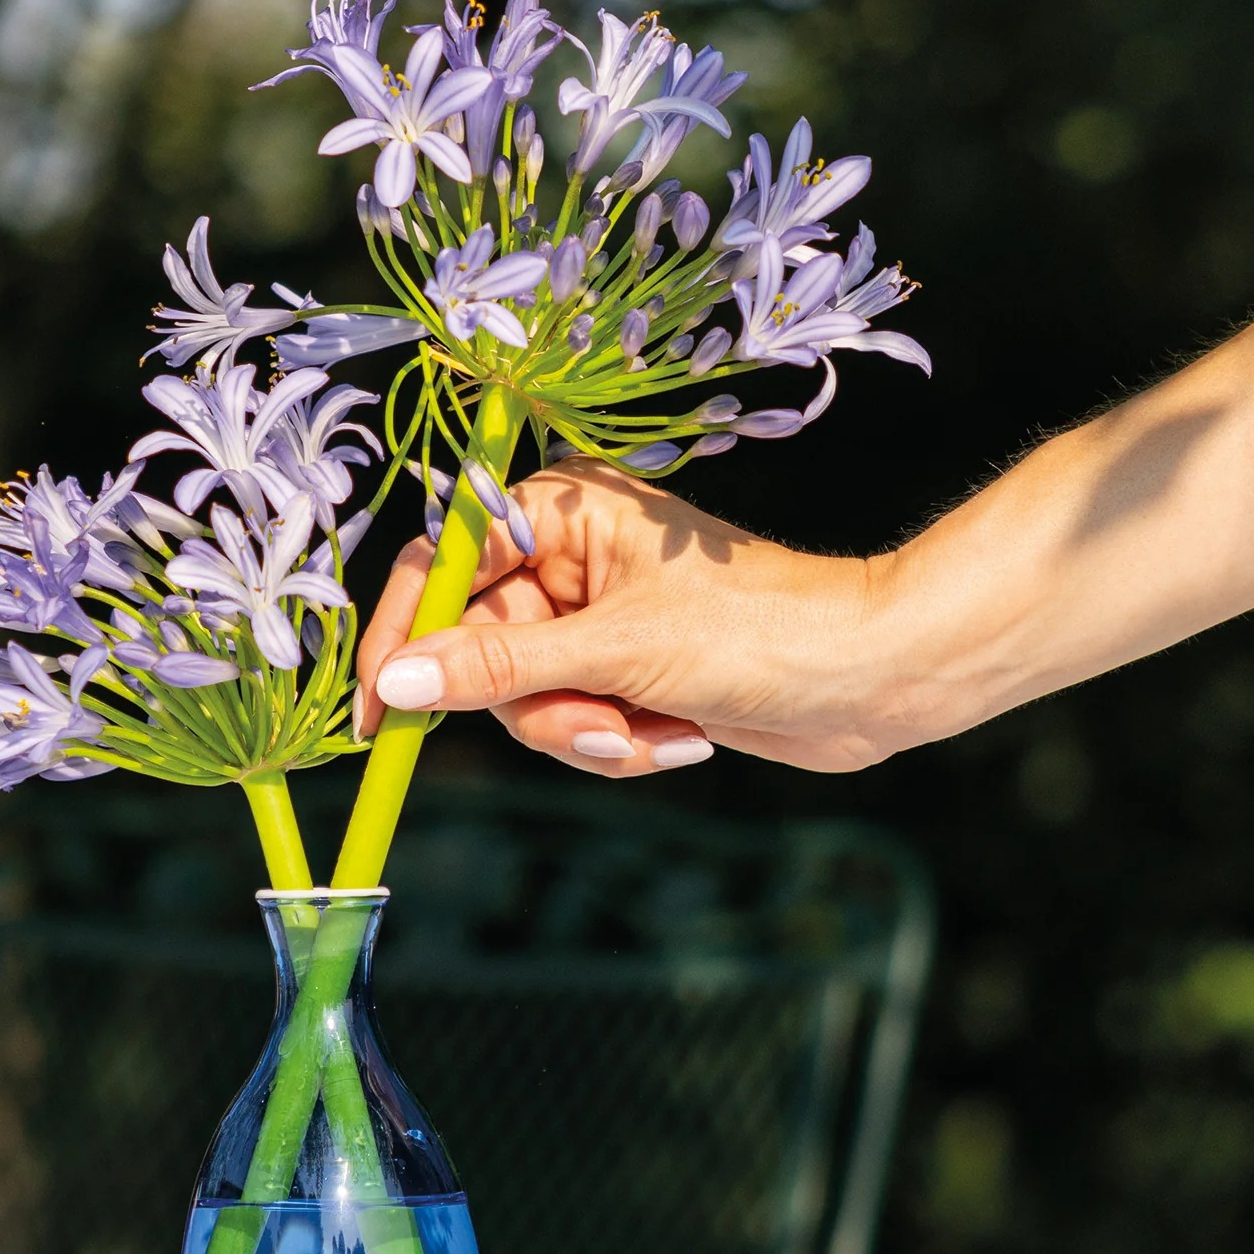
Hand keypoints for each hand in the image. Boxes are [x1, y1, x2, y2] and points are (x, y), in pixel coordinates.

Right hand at [355, 459, 895, 776]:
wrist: (877, 675)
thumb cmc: (762, 630)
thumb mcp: (617, 650)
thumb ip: (496, 666)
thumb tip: (394, 685)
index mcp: (558, 510)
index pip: (437, 567)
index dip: (403, 641)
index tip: (376, 717)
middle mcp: (564, 557)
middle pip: (476, 650)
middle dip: (542, 706)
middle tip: (603, 726)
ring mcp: (592, 618)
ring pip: (522, 701)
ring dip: (587, 732)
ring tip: (654, 732)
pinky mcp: (620, 670)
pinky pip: (571, 723)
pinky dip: (618, 743)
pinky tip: (679, 735)